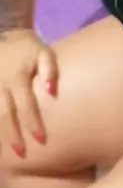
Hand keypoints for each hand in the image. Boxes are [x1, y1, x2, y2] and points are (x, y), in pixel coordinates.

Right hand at [0, 29, 57, 158]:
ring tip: (6, 152)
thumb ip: (50, 69)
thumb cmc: (26, 47)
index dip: (33, 123)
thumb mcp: (43, 51)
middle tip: (21, 154)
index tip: (41, 140)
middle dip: (13, 136)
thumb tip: (52, 92)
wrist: (1, 33)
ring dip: (0, 133)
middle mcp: (1, 86)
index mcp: (17, 79)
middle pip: (6, 115)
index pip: (26, 105)